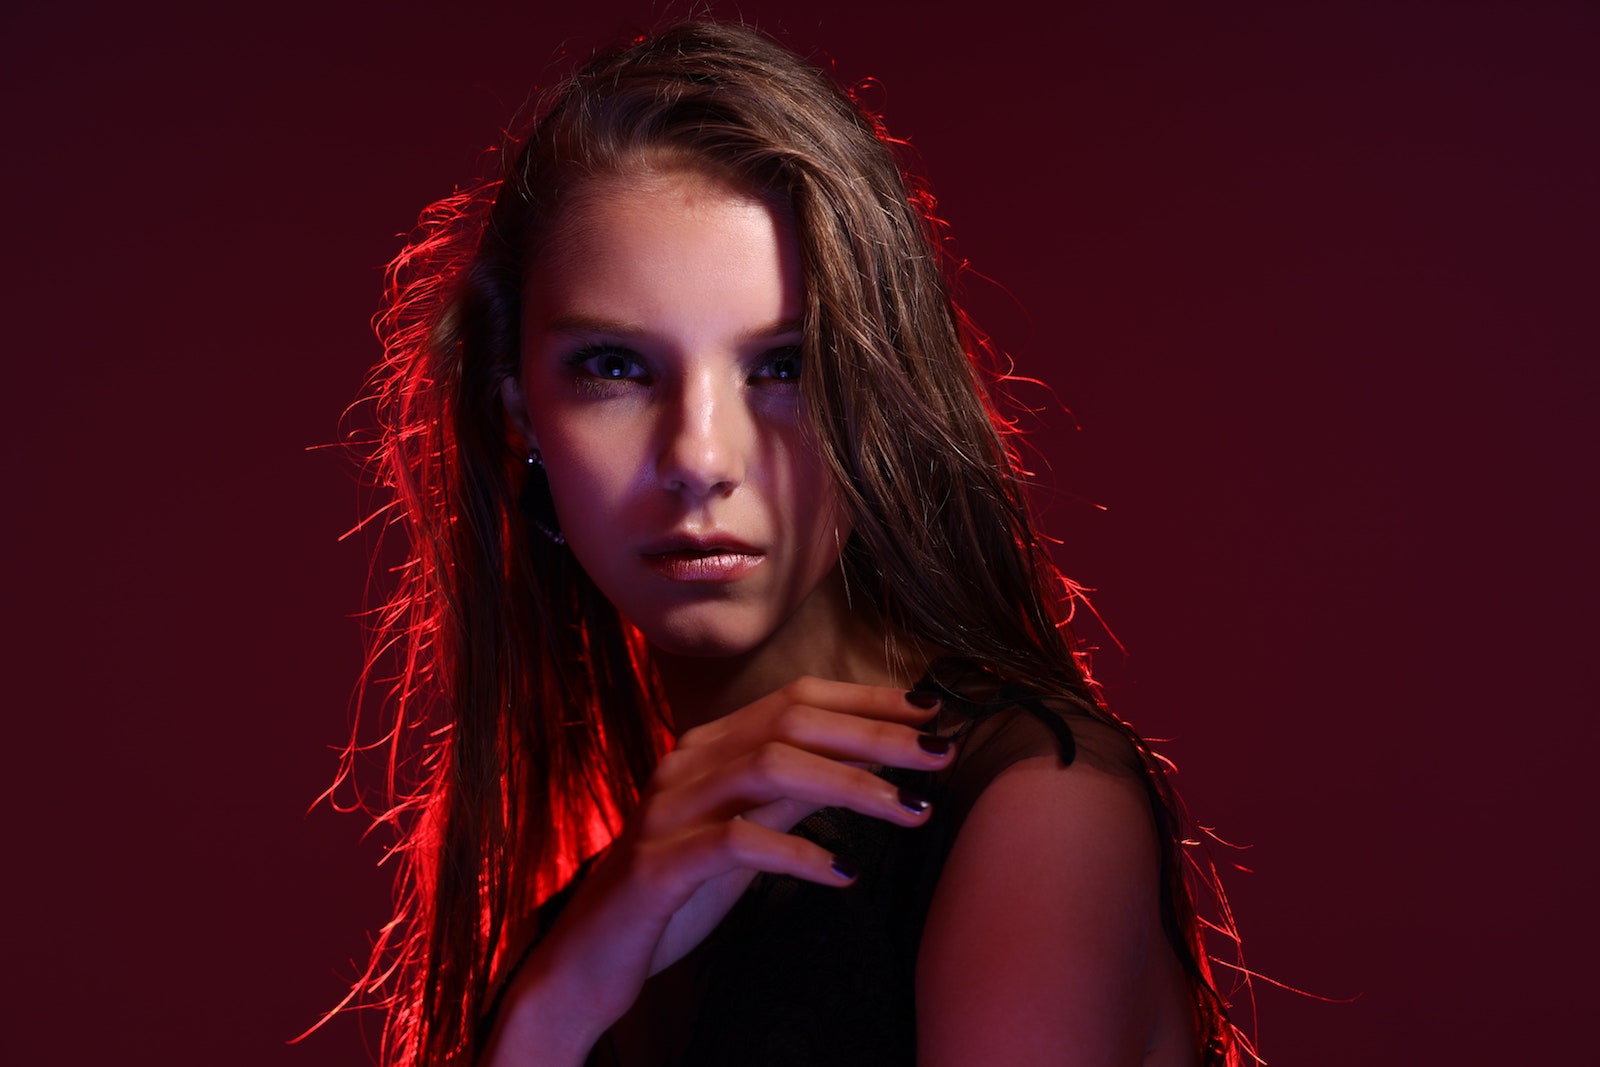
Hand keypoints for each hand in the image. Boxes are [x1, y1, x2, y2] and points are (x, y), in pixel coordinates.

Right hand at [484, 676, 950, 1062]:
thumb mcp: (745, 833)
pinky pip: (736, 843)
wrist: (587, 960)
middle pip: (791, 721)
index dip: (866, 699)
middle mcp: (684, 765)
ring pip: (768, 767)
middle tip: (940, 754)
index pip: (795, 698)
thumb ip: (793, 794)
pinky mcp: (657, 867)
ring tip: (910, 811)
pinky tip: (843, 873)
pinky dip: (798, 853)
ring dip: (850, 784)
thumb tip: (867, 762)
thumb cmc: (676, 894)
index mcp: (706, 748)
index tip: (931, 709)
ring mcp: (667, 812)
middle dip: (874, 733)